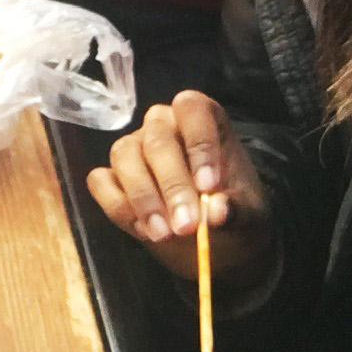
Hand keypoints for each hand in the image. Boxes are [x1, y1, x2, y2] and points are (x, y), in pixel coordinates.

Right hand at [85, 91, 272, 287]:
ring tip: (164, 234)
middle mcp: (164, 125)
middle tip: (187, 226)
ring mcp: (134, 148)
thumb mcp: (249, 215)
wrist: (219, 242)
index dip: (199, 144)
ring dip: (142, 197)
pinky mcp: (113, 177)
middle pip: (157, 139)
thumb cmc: (235, 213)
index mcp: (202, 119)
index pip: (192, 109)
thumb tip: (217, 212)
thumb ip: (236, 210)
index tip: (210, 187)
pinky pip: (101, 182)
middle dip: (171, 185)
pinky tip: (142, 231)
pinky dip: (118, 205)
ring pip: (124, 155)